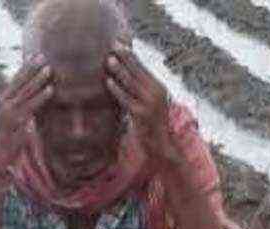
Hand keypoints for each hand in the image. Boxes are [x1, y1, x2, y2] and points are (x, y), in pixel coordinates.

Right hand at [0, 55, 53, 172]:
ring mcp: (8, 115)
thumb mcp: (8, 115)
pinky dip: (40, 97)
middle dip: (32, 69)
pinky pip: (30, 108)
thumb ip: (17, 102)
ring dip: (38, 81)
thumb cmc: (5, 133)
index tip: (37, 55)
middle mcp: (2, 105)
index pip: (15, 79)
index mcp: (1, 100)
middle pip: (19, 83)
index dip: (26, 67)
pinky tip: (50, 90)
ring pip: (25, 94)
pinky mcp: (15, 124)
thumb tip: (31, 89)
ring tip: (49, 70)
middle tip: (44, 57)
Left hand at [105, 42, 179, 165]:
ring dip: (120, 70)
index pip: (143, 67)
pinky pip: (126, 99)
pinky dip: (117, 89)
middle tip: (113, 45)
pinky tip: (108, 82)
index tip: (121, 43)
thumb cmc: (151, 122)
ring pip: (132, 83)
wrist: (160, 143)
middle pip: (138, 71)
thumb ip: (140, 89)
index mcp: (158, 87)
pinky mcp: (141, 114)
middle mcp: (156, 92)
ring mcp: (149, 103)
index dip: (131, 55)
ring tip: (109, 59)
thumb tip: (127, 74)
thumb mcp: (148, 102)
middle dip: (125, 57)